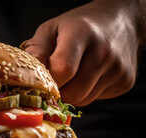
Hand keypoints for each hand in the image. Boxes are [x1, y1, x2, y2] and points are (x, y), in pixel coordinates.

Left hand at [23, 0, 144, 105]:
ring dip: (71, 93)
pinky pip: (95, 99)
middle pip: (73, 92)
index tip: (42, 79)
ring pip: (83, 100)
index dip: (48, 80)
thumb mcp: (51, 29)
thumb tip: (27, 76)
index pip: (62, 70)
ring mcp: (118, 68)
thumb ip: (36, 50)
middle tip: (56, 79)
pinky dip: (87, 93)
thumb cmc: (78, 26)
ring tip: (73, 75)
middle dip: (58, 91)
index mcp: (82, 34)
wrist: (119, 21)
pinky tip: (89, 75)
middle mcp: (104, 52)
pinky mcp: (125, 81)